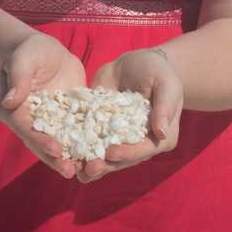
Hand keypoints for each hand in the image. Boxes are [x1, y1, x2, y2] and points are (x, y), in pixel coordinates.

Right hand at [0, 32, 86, 179]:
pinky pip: (75, 132)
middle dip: (56, 158)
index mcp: (15, 110)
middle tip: (70, 171)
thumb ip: (18, 79)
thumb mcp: (23, 60)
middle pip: (42, 142)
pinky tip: (98, 154)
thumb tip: (9, 101)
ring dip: (70, 157)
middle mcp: (30, 121)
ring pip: (59, 142)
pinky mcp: (67, 117)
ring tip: (85, 171)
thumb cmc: (30, 52)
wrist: (46, 50)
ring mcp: (50, 121)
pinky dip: (84, 143)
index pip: (26, 129)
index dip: (40, 140)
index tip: (55, 150)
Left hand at [77, 47, 182, 182]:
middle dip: (105, 165)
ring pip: (105, 158)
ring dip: (90, 165)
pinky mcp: (102, 131)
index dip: (128, 153)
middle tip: (88, 168)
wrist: (137, 63)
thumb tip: (161, 132)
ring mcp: (119, 140)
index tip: (111, 153)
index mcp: (159, 137)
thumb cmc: (158, 72)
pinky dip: (79, 150)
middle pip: (123, 160)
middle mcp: (139, 143)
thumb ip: (164, 106)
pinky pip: (91, 144)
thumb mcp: (166, 84)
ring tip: (74, 168)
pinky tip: (65, 154)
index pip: (144, 150)